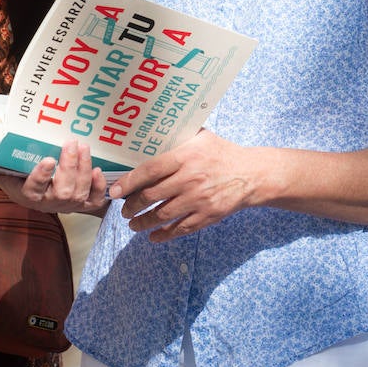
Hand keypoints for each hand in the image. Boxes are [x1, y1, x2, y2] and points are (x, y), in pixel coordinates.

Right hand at [0, 142, 108, 214]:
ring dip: (84, 170)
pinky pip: (93, 202)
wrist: (32, 193)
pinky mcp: (81, 206)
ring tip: (84, 147)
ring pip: (79, 194)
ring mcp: (66, 206)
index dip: (42, 176)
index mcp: (27, 195)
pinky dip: (98, 188)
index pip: (34, 188)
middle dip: (69, 166)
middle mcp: (48, 204)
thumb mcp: (4, 168)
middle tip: (72, 143)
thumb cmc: (18, 175)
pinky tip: (98, 171)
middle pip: (62, 191)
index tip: (48, 160)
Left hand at [108, 130, 257, 242]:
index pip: (150, 170)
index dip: (129, 182)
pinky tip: (153, 236)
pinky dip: (164, 235)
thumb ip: (179, 135)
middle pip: (151, 196)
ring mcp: (198, 199)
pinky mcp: (207, 216)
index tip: (116, 191)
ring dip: (143, 222)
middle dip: (132, 206)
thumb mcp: (202, 137)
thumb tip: (152, 130)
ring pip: (162, 215)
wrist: (252, 174)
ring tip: (133, 224)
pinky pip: (180, 229)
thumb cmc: (222, 153)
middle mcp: (190, 178)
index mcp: (186, 156)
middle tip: (124, 210)